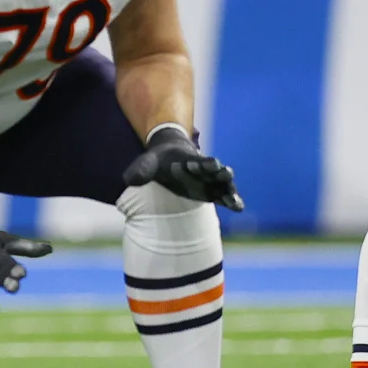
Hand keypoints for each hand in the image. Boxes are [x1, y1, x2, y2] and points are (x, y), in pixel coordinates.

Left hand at [122, 124, 243, 209]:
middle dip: (220, 173)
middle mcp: (205, 171)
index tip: (206, 164)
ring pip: (225, 185)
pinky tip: (238, 207)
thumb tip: (129, 180)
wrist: (168, 161)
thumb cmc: (158, 162)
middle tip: (224, 173)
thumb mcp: (147, 163)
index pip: (201, 161)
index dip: (204, 163)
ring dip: (230, 190)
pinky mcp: (212, 193)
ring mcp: (211, 182)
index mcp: (191, 160)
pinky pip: (225, 198)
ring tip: (234, 200)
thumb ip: (140, 170)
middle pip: (217, 171)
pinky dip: (232, 201)